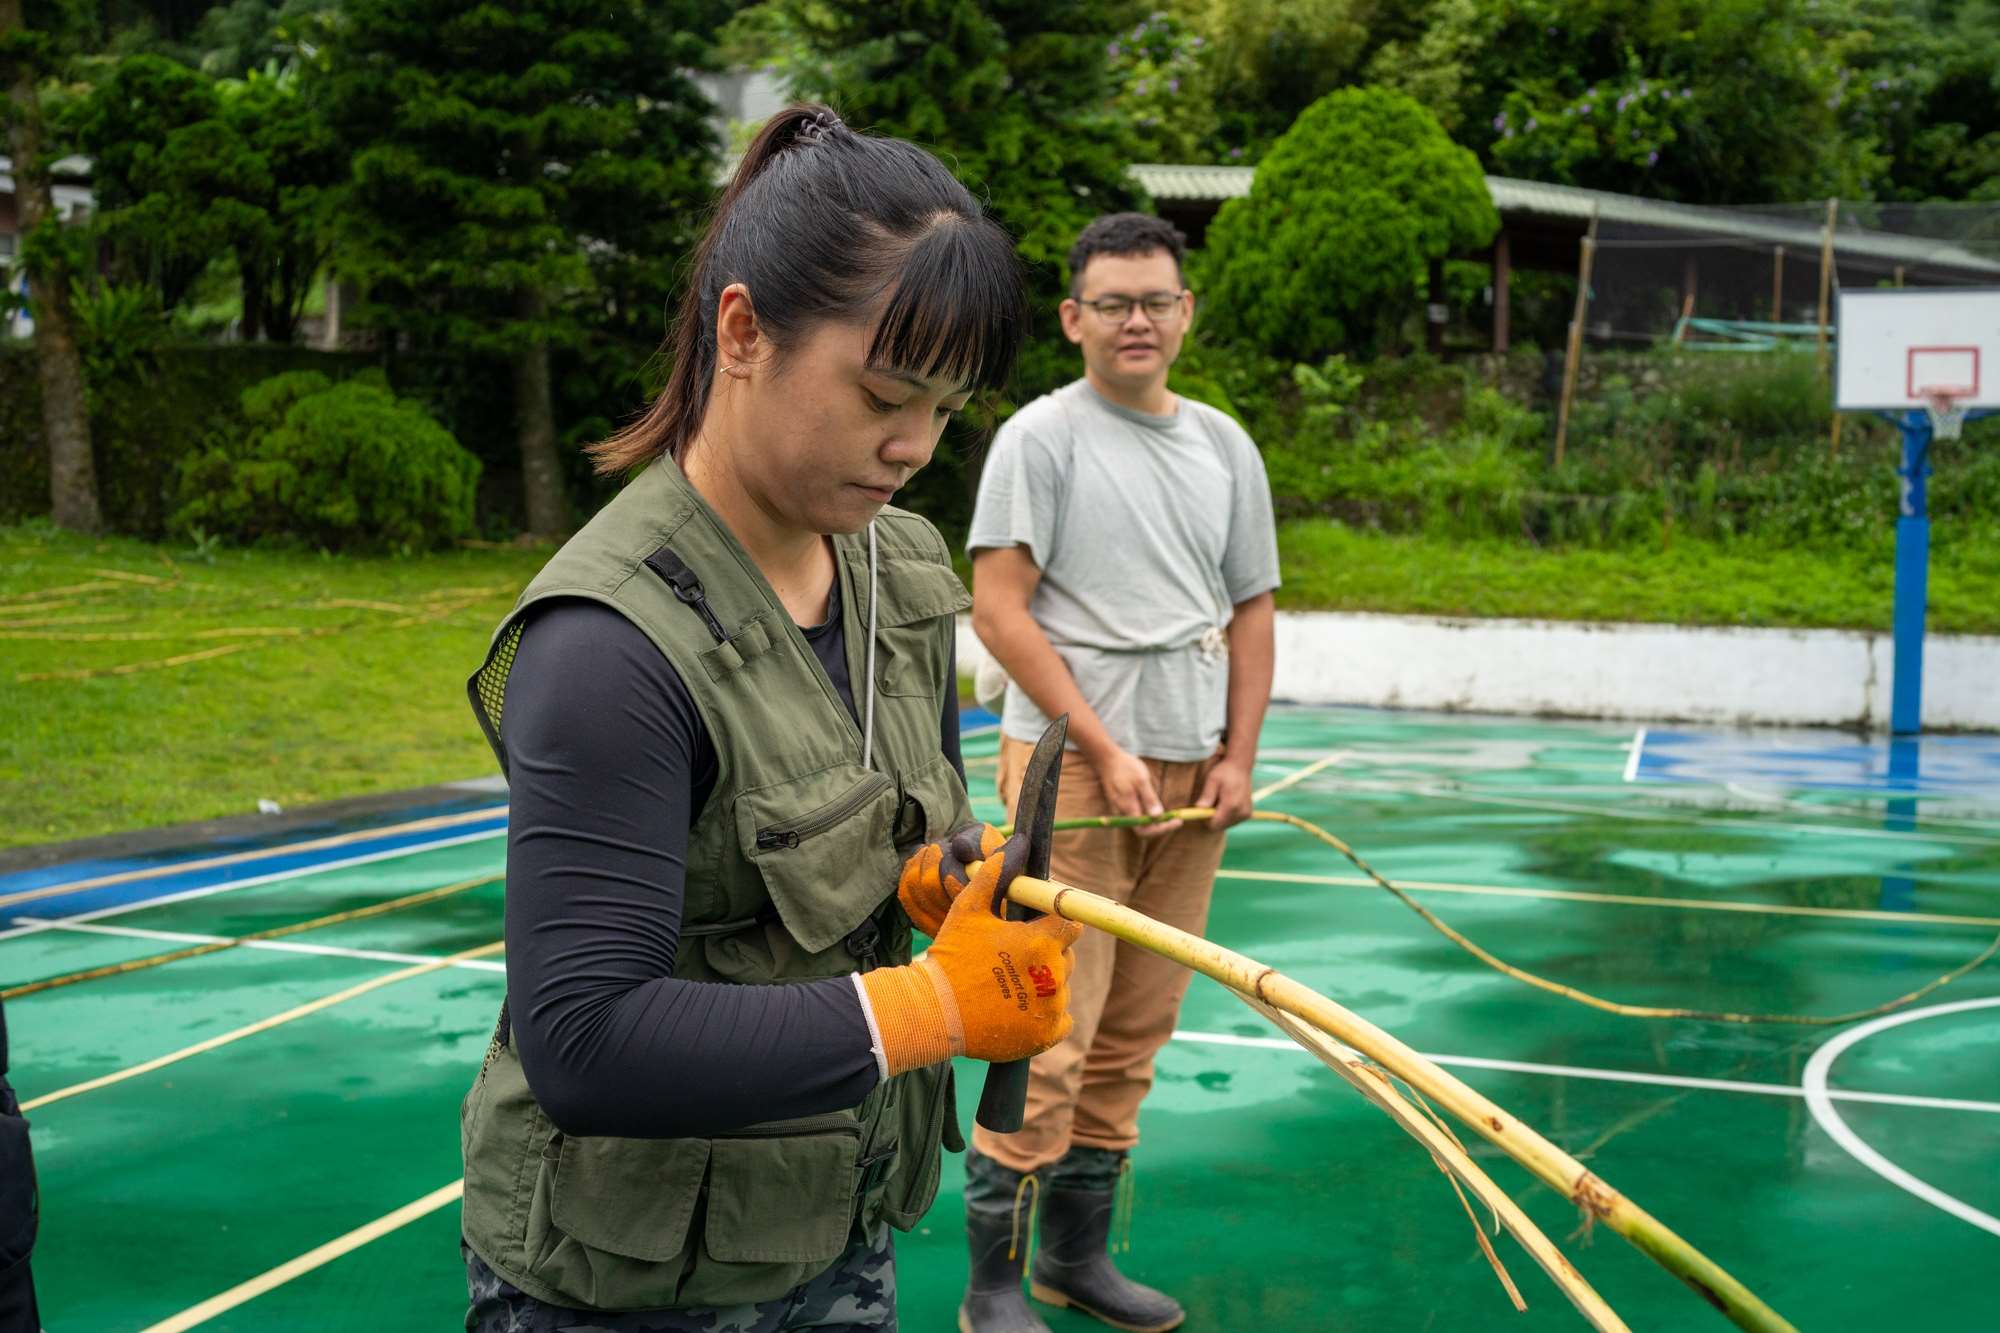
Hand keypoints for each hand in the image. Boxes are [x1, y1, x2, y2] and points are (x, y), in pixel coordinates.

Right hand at [859, 834, 1082, 1072]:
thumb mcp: (968, 909)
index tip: (1038, 929)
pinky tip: (1019, 1008)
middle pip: (1066, 957)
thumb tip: (1016, 845)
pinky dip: (1047, 1014)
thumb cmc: (951, 956)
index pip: (1071, 925)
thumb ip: (995, 875)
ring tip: (1010, 985)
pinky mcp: (1047, 1034)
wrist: (934, 1011)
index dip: (1055, 924)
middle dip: (1047, 954)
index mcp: (1041, 942)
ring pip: (1062, 987)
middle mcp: (1054, 975)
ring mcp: (1052, 1007)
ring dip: (1044, 984)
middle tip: (1013, 960)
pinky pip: (1061, 1018)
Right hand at [1091, 744, 1179, 836]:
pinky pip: (1139, 816)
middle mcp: (1124, 814)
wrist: (1107, 760)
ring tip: (1170, 812)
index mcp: (1128, 808)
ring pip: (1142, 824)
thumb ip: (1149, 798)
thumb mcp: (1141, 780)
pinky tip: (1156, 804)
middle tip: (1177, 818)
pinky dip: (1150, 814)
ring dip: (1157, 821)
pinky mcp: (1124, 805)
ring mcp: (1123, 810)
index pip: (1145, 831)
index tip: (1178, 821)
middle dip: (1162, 827)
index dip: (1162, 829)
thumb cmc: (1125, 767)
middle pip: (1144, 830)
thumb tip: (1158, 816)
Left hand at [1197, 755, 1254, 829]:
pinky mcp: (1247, 814)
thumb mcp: (1212, 780)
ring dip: (1219, 817)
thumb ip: (1207, 795)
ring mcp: (1246, 814)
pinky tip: (1226, 803)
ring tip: (1219, 801)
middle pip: (1219, 826)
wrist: (1240, 766)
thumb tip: (1199, 808)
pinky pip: (1232, 821)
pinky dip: (1226, 815)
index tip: (1201, 809)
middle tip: (1210, 802)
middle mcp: (1241, 812)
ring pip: (1225, 825)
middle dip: (1212, 818)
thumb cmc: (1224, 771)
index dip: (1205, 819)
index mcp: (1232, 805)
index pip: (1214, 824)